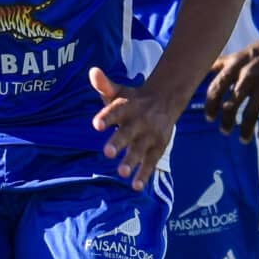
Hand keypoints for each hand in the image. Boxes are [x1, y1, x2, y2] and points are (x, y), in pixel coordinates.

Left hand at [89, 66, 177, 188]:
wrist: (165, 100)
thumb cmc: (132, 99)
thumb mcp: (118, 91)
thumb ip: (104, 85)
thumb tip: (93, 71)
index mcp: (127, 106)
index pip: (115, 111)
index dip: (106, 118)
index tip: (96, 125)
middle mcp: (140, 120)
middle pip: (127, 132)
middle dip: (118, 142)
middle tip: (107, 153)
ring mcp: (150, 134)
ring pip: (139, 149)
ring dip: (131, 161)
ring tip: (121, 172)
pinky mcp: (158, 146)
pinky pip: (151, 161)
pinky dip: (144, 174)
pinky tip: (136, 186)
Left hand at [203, 25, 258, 143]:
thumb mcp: (240, 53)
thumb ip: (223, 65)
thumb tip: (203, 71)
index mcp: (234, 65)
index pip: (215, 90)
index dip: (210, 107)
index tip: (210, 118)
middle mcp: (247, 75)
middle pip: (230, 105)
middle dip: (225, 122)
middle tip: (224, 131)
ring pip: (249, 113)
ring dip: (245, 130)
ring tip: (243, 139)